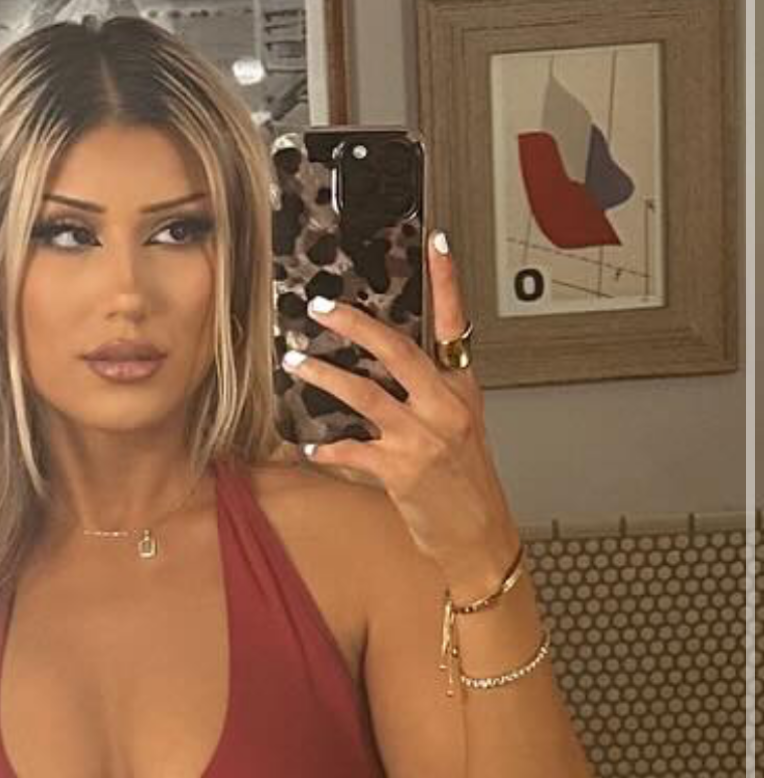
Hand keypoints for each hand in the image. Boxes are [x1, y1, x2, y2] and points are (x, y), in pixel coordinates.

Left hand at [286, 233, 519, 591]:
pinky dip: (327, 448)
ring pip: (365, 394)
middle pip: (397, 350)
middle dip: (354, 325)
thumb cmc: (466, 481)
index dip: (447, 282)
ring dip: (324, 376)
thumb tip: (384, 365)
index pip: (457, 324)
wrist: (479, 534)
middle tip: (322, 309)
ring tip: (297, 364)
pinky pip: (352, 450)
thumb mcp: (459, 426)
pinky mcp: (402, 471)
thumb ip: (428, 393)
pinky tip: (309, 447)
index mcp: (461, 389)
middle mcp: (444, 407)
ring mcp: (423, 438)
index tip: (437, 243)